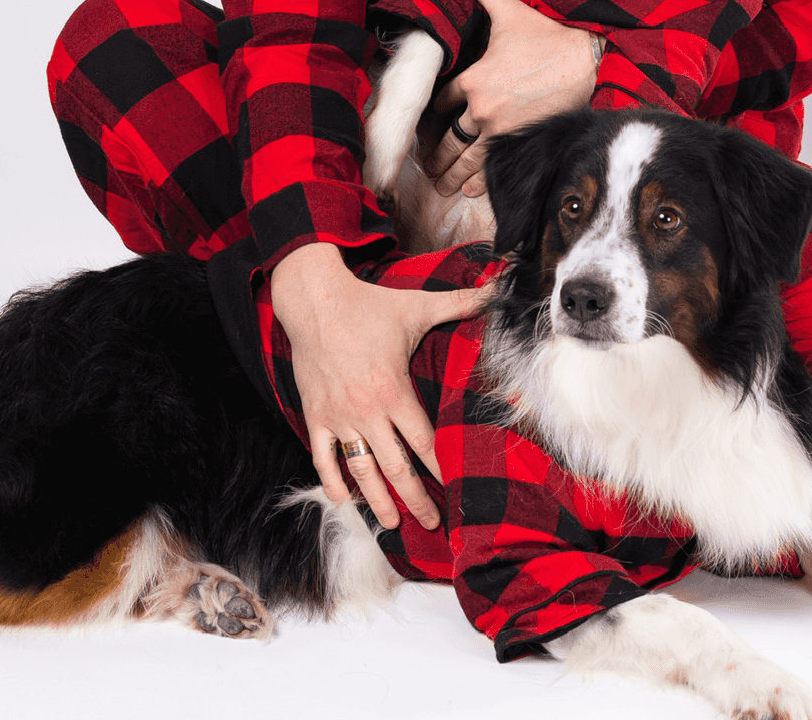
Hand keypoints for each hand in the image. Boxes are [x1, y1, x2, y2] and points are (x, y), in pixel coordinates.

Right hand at [270, 242, 490, 530]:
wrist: (314, 299)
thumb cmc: (368, 304)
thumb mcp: (417, 305)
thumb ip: (460, 301)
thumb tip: (497, 287)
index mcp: (394, 390)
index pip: (424, 441)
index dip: (441, 468)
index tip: (456, 490)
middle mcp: (367, 410)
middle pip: (396, 466)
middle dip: (416, 498)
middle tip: (433, 522)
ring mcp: (339, 416)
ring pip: (361, 470)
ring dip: (378, 500)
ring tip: (392, 523)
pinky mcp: (315, 415)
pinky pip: (323, 457)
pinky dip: (333, 480)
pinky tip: (344, 498)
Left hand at [426, 0, 602, 195]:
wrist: (588, 64)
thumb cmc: (547, 39)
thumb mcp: (509, 11)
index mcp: (473, 79)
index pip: (443, 101)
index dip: (437, 109)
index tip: (433, 119)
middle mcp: (482, 109)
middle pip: (449, 138)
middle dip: (436, 154)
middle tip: (427, 167)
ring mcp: (501, 130)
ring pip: (467, 158)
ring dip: (451, 173)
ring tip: (440, 184)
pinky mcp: (521, 143)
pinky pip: (494, 167)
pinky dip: (480, 182)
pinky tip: (469, 191)